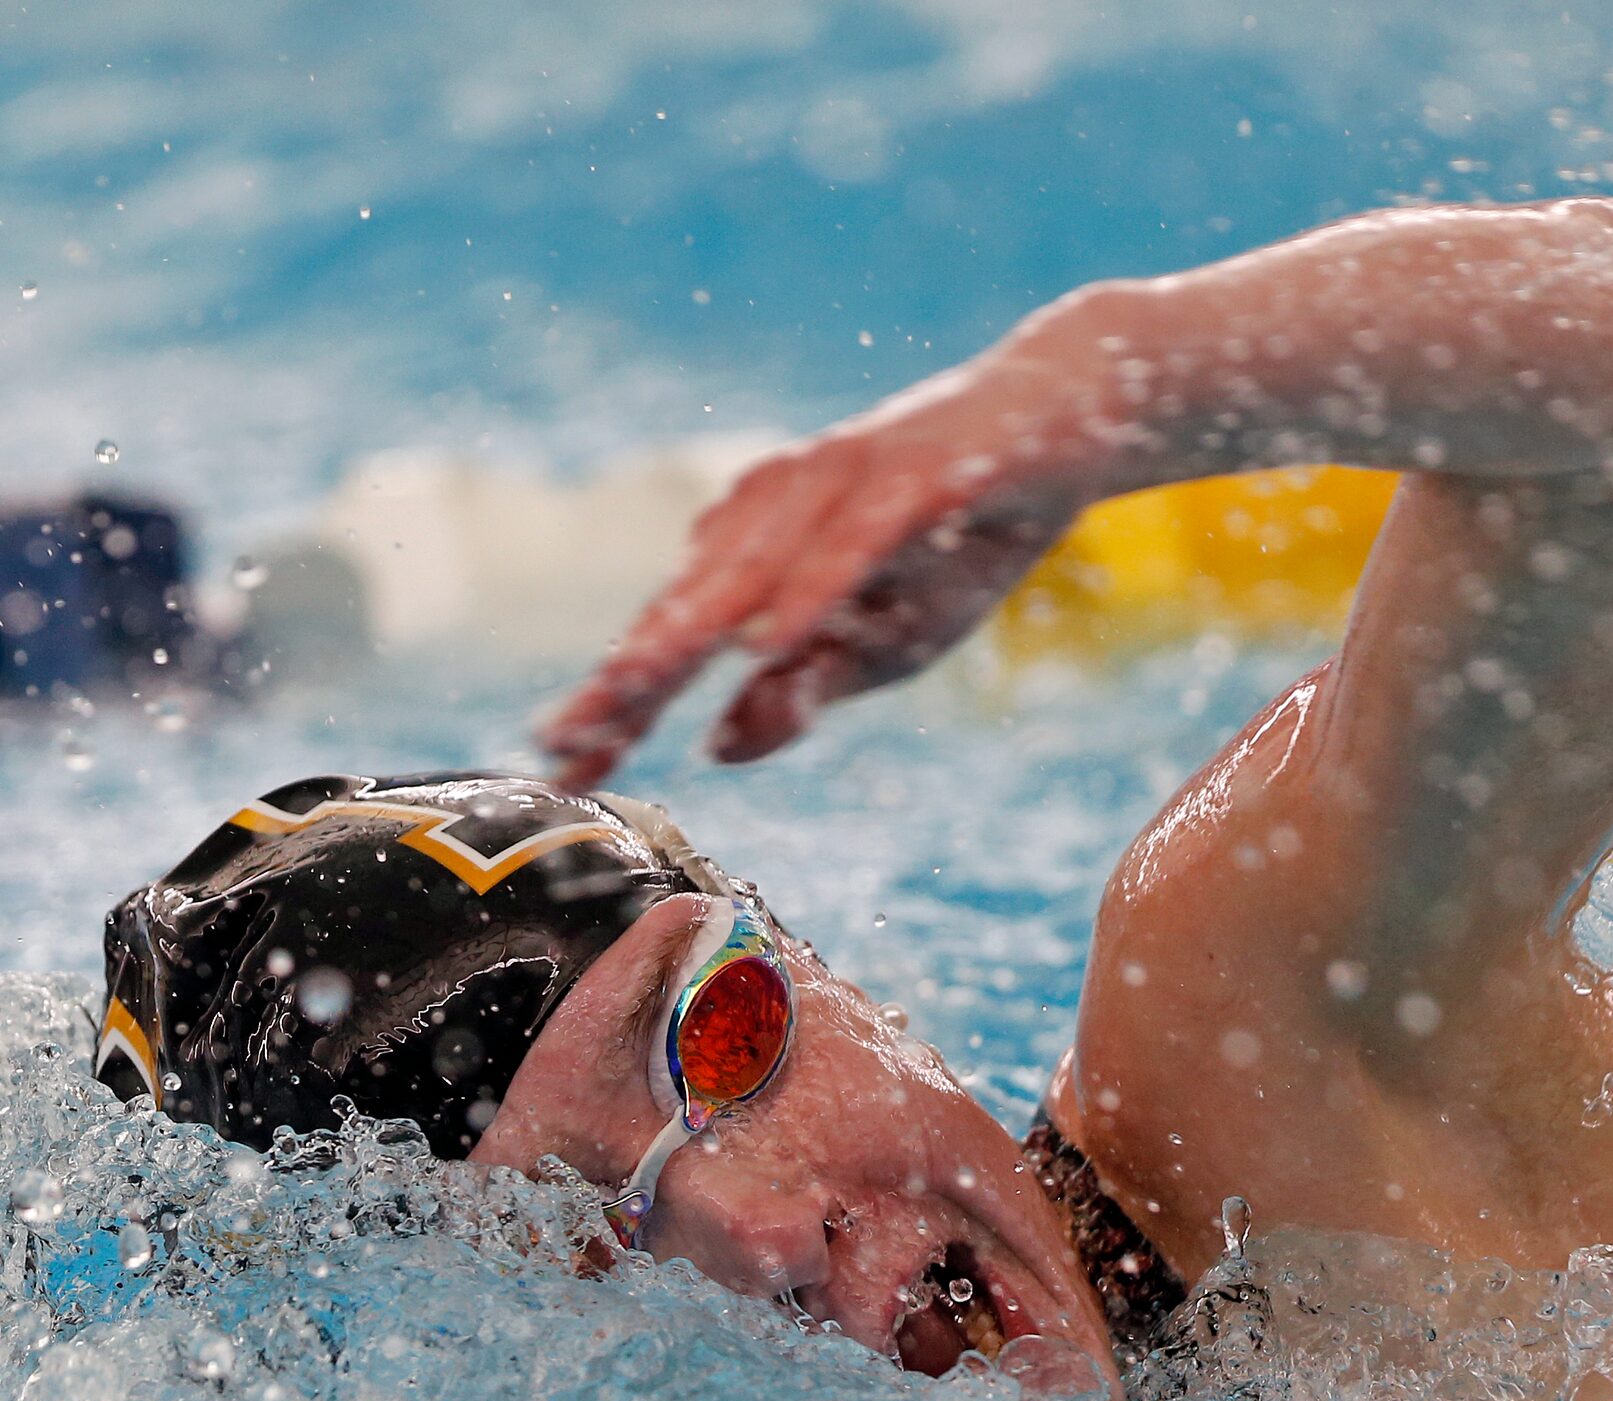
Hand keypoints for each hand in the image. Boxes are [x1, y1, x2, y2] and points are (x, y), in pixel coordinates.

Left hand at [540, 381, 1081, 787]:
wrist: (1055, 424)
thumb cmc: (962, 535)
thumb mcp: (885, 645)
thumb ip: (803, 689)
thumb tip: (716, 748)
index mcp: (760, 556)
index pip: (675, 640)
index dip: (618, 703)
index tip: (557, 763)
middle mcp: (775, 512)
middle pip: (687, 609)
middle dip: (623, 677)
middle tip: (557, 736)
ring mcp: (834, 486)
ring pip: (746, 575)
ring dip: (684, 636)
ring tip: (628, 692)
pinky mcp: (905, 475)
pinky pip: (845, 546)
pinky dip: (803, 594)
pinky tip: (763, 641)